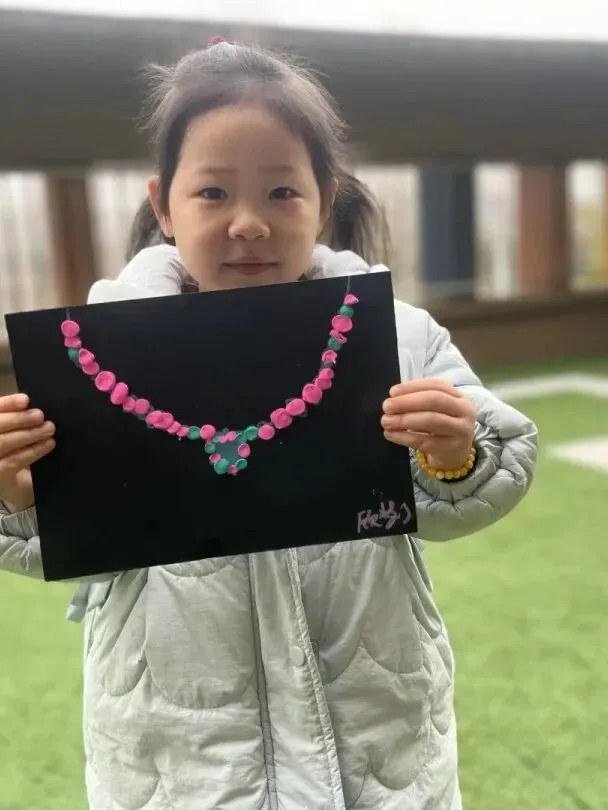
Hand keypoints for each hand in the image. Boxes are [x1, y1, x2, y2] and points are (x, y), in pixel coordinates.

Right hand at [0, 394, 54, 512]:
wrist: (16, 489)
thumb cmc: (13, 454)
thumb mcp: (13, 433)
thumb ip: (14, 420)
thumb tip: (29, 404)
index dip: (6, 404)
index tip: (25, 399)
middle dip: (18, 419)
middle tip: (40, 415)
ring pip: (2, 443)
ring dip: (28, 434)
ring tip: (49, 428)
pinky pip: (13, 461)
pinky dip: (33, 451)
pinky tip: (48, 444)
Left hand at [381, 378, 475, 470]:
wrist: (456, 454)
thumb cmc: (441, 427)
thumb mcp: (437, 410)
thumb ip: (419, 401)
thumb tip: (393, 399)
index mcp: (458, 396)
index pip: (435, 385)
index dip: (412, 387)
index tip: (392, 392)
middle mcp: (464, 411)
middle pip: (434, 400)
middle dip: (407, 402)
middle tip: (387, 406)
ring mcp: (460, 430)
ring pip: (431, 420)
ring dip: (404, 419)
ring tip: (386, 421)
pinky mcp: (450, 448)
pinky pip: (424, 441)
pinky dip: (404, 437)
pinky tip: (391, 434)